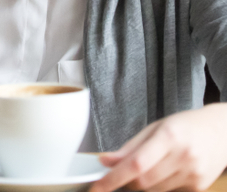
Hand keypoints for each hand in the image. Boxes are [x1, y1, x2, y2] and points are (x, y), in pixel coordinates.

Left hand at [90, 104, 226, 191]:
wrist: (221, 131)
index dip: (113, 179)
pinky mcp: (198, 187)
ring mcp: (193, 174)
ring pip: (154, 191)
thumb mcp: (154, 128)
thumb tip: (105, 161)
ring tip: (149, 167)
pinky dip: (159, 187)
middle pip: (143, 182)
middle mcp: (183, 157)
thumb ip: (129, 147)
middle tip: (121, 173)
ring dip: (142, 185)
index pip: (136, 164)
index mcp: (168, 137)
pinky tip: (166, 171)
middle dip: (126, 181)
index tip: (97, 187)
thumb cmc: (184, 127)